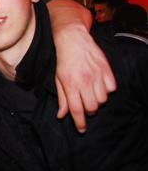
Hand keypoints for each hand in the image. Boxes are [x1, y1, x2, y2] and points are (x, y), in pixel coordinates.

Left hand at [48, 0, 115, 131]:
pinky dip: (107, 90)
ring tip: (92, 95)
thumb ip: (62, 99)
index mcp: (71, 86)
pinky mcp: (106, 70)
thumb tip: (61, 115)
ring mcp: (97, 76)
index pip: (76, 110)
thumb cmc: (63, 61)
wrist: (73, 41)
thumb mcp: (58, 80)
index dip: (79, 123)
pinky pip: (111, 88)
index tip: (81, 130)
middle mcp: (84, 82)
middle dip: (89, 111)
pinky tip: (100, 85)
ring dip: (98, 101)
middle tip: (86, 107)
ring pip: (103, 99)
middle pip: (92, 108)